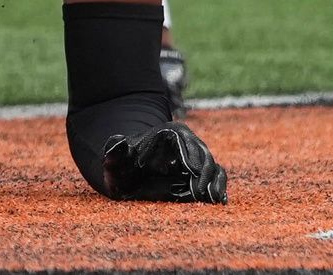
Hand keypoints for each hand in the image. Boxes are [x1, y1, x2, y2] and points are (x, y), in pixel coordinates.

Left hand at [101, 122, 227, 203]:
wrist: (127, 170)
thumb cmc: (120, 163)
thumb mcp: (113, 157)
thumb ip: (114, 151)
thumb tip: (120, 144)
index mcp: (169, 132)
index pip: (185, 141)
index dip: (190, 158)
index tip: (191, 174)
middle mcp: (187, 141)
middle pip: (204, 155)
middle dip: (205, 174)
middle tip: (202, 194)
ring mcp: (195, 156)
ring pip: (213, 166)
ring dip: (215, 182)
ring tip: (213, 200)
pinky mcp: (200, 170)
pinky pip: (216, 176)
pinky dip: (218, 186)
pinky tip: (218, 200)